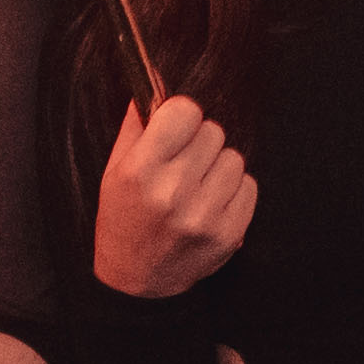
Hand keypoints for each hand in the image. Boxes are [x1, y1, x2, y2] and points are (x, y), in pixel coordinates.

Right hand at [94, 95, 259, 300]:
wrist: (137, 283)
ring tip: (197, 186)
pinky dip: (234, 190)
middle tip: (184, 164)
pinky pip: (249, 185)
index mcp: (140, 171)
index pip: (184, 111)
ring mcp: (204, 215)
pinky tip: (212, 202)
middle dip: (200, 142)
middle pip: (213, 131)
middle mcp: (173, 192)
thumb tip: (155, 79)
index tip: (176, 128)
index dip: (182, 116)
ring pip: (234, 157)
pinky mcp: (228, 233)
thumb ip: (136, 126)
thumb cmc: (124, 221)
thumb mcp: (114, 172)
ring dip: (218, 166)